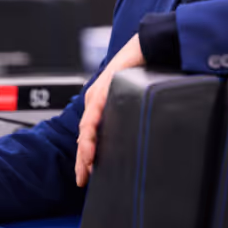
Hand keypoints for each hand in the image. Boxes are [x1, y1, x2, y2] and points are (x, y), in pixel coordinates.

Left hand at [75, 33, 143, 187]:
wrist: (145, 47)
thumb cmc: (142, 69)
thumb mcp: (133, 98)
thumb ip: (128, 114)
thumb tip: (135, 133)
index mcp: (101, 103)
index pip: (91, 134)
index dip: (88, 155)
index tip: (88, 174)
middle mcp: (95, 100)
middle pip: (84, 135)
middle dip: (82, 160)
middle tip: (82, 180)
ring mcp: (97, 96)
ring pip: (85, 130)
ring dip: (84, 152)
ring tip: (84, 170)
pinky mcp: (102, 92)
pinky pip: (92, 118)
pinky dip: (90, 135)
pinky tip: (89, 149)